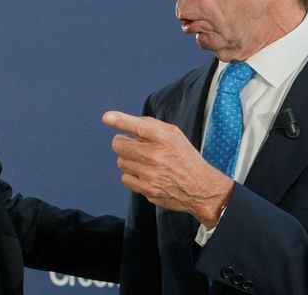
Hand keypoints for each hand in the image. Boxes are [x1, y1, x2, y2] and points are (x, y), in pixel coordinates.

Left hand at [103, 110, 233, 227]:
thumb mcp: (174, 135)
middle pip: (119, 145)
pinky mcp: (147, 190)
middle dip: (121, 142)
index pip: (138, 126)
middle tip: (130, 144)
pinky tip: (143, 174)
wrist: (200, 188)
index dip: (121, 120)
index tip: (107, 117)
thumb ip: (151, 126)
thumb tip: (128, 122)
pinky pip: (125, 178)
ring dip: (128, 160)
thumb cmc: (185, 157)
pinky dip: (131, 176)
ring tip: (142, 161)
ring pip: (121, 162)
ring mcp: (150, 174)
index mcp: (164, 138)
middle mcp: (156, 155)